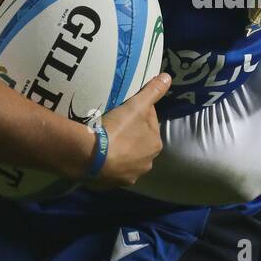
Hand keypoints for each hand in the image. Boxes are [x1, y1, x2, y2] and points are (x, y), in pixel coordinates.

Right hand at [85, 73, 170, 188]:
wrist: (92, 157)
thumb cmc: (118, 129)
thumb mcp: (137, 105)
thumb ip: (153, 91)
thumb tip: (168, 77)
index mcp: (155, 144)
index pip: (150, 122)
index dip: (138, 112)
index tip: (125, 108)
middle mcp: (147, 163)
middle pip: (138, 142)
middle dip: (130, 133)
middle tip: (113, 123)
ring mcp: (130, 176)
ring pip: (126, 157)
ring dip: (119, 149)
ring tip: (105, 139)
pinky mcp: (112, 184)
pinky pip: (111, 170)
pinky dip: (107, 163)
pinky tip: (99, 155)